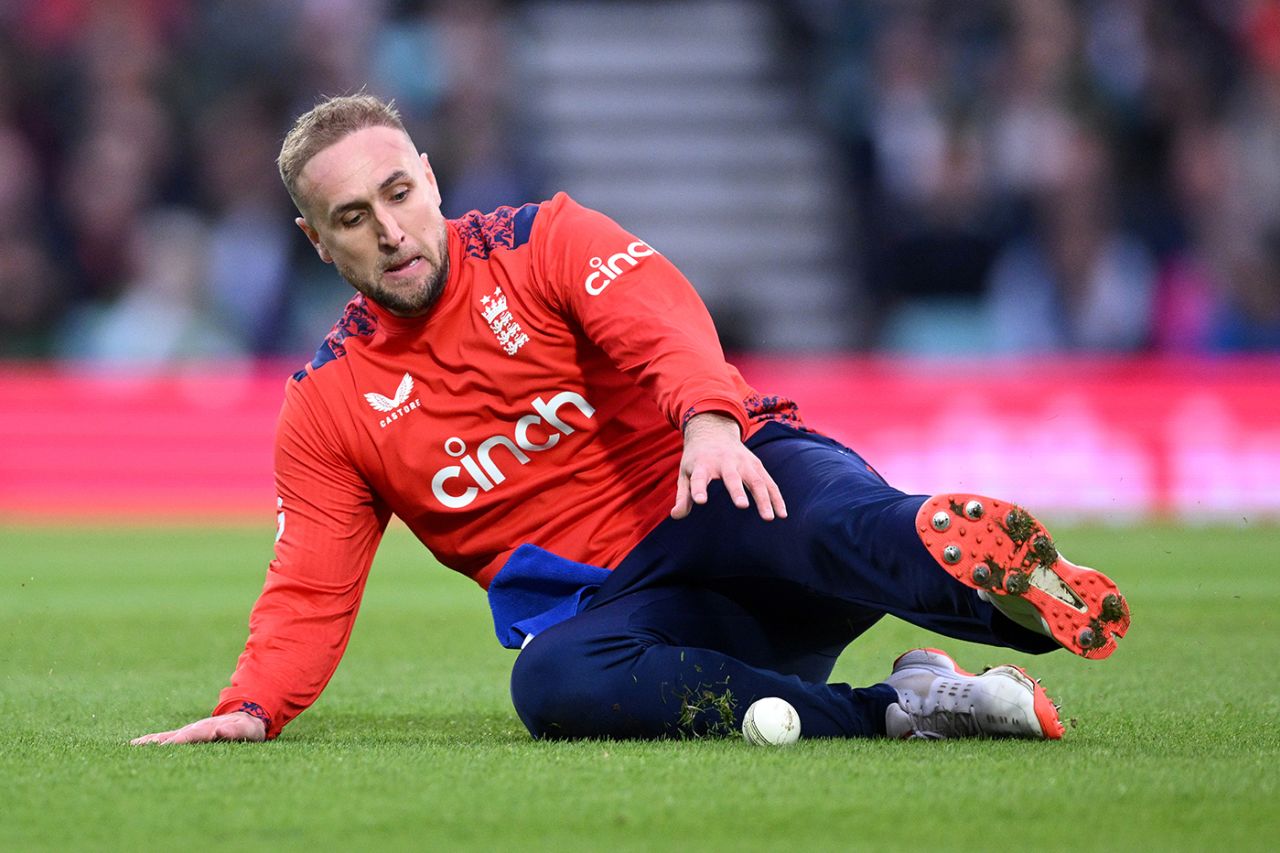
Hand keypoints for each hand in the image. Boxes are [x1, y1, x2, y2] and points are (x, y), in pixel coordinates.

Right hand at [130, 711, 265, 744]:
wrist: (245, 718)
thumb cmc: (247, 728)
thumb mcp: (246, 730)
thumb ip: (235, 731)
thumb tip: (220, 730)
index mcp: (210, 729)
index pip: (195, 735)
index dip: (184, 739)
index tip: (169, 744)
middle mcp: (196, 728)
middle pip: (178, 736)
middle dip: (164, 743)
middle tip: (145, 751)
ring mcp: (189, 731)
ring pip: (168, 736)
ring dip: (153, 742)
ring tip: (135, 747)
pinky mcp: (185, 735)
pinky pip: (165, 737)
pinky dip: (152, 741)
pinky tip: (135, 745)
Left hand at [671, 413, 786, 521]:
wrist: (714, 432)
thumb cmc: (697, 459)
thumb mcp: (685, 473)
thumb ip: (683, 495)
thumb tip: (676, 516)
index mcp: (703, 464)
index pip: (699, 477)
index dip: (698, 489)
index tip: (700, 501)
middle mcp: (724, 461)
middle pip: (732, 477)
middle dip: (737, 491)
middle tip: (742, 506)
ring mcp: (743, 462)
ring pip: (756, 480)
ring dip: (763, 499)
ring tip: (769, 518)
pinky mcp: (757, 465)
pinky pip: (769, 483)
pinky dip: (776, 498)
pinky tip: (781, 514)